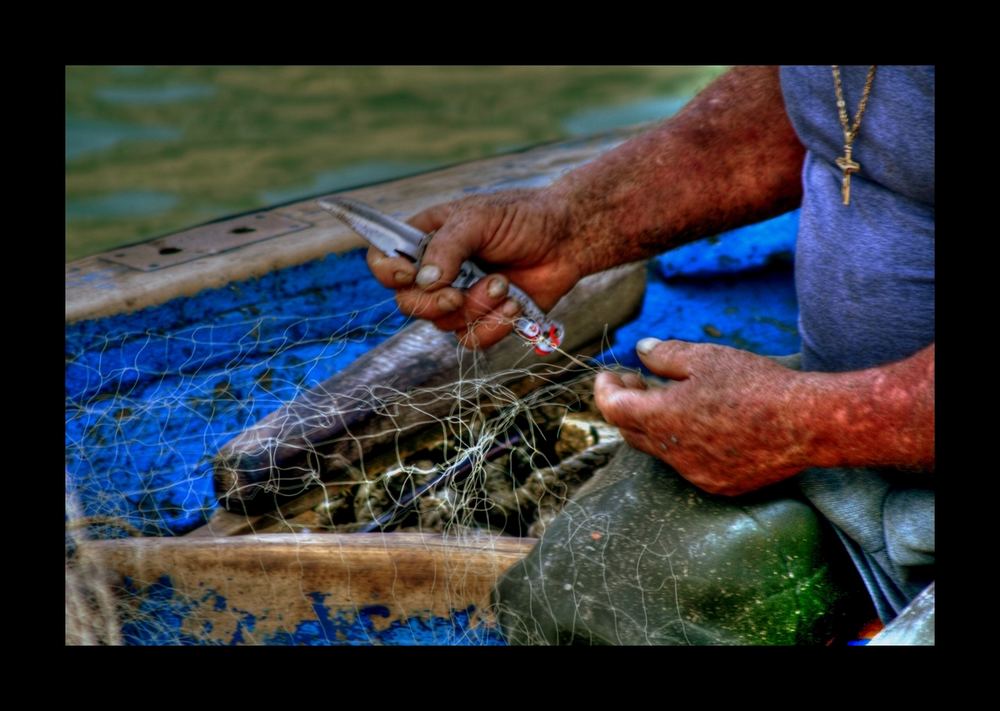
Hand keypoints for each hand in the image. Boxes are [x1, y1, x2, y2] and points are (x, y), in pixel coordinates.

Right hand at [366, 189, 583, 348]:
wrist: (568, 239)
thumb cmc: (523, 217)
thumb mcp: (479, 219)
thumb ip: (448, 246)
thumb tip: (426, 281)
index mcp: (425, 239)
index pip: (383, 261)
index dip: (386, 272)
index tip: (407, 274)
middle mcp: (437, 271)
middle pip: (408, 303)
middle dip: (433, 303)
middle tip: (458, 294)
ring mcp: (460, 297)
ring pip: (443, 323)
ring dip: (476, 307)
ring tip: (504, 284)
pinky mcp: (485, 319)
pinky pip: (472, 339)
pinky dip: (493, 325)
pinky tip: (514, 303)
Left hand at [594, 338, 811, 495]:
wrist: (806, 423)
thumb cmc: (755, 385)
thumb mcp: (706, 357)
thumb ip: (665, 355)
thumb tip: (641, 350)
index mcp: (662, 419)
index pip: (612, 409)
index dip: (605, 391)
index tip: (609, 376)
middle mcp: (673, 454)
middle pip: (630, 432)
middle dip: (626, 406)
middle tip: (636, 381)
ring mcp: (695, 473)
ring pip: (660, 450)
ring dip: (655, 425)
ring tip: (672, 398)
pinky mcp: (719, 484)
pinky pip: (688, 465)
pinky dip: (684, 444)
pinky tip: (703, 423)